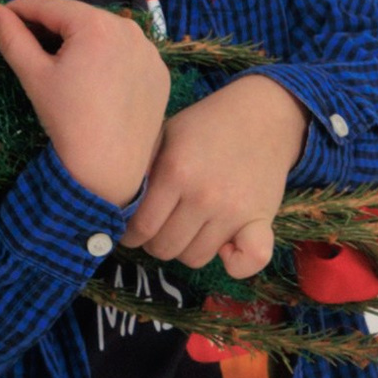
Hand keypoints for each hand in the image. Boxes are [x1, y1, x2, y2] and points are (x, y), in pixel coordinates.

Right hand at [0, 0, 169, 206]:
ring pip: (106, 36)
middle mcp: (130, 29)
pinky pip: (128, 56)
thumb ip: (12, 38)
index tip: (3, 15)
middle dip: (53, 28)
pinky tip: (95, 81)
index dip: (22, 9)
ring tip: (63, 64)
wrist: (109, 168)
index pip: (51, 6)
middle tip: (29, 44)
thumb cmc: (67, 120)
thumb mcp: (35, 76)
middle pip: (81, 19)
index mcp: (96, 25)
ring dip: (82, 42)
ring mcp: (150, 51)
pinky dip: (109, 60)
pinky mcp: (160, 73)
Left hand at [124, 73, 307, 275]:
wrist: (263, 114)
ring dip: (186, 248)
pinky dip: (235, 263)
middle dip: (155, 242)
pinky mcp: (261, 219)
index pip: (141, 227)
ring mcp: (234, 210)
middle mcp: (204, 195)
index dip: (130, 235)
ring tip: (188, 228)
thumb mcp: (165, 134)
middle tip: (160, 227)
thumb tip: (114, 204)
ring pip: (195, 258)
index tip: (132, 231)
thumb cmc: (206, 125)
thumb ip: (141, 168)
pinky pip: (247, 262)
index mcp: (176, 172)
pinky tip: (225, 245)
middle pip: (165, 248)